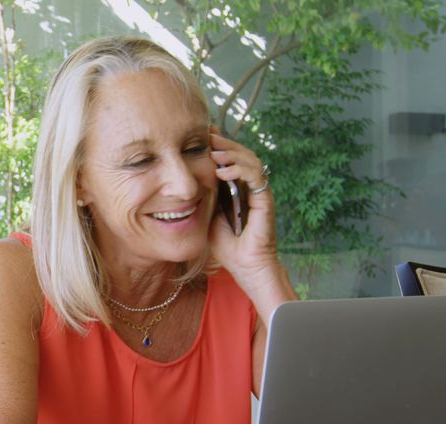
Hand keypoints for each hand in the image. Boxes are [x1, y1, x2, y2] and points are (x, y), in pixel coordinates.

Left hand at [207, 130, 281, 289]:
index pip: (229, 158)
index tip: (200, 134)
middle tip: (207, 135)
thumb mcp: (204, 215)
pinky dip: (241, 170)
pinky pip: (257, 177)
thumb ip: (200, 197)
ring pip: (251, 160)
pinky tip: (224, 172)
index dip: (218, 145)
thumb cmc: (225, 245)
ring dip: (232, 153)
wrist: (244, 266)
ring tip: (214, 153)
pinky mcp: (265, 200)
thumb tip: (181, 180)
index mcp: (234, 186)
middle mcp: (249, 186)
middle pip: (241, 153)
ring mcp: (258, 191)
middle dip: (224, 143)